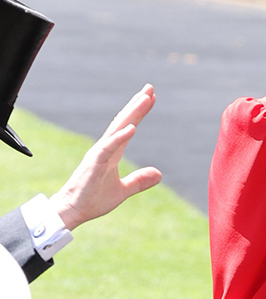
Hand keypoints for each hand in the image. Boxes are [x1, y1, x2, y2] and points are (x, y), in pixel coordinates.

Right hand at [50, 84, 161, 230]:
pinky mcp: (94, 164)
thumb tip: (159, 174)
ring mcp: (99, 154)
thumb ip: (139, 180)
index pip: (128, 127)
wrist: (73, 210)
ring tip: (144, 99)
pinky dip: (120, 137)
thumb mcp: (123, 190)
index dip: (139, 113)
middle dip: (137, 105)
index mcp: (112, 152)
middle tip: (150, 88)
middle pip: (123, 122)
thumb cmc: (93, 199)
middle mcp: (105, 148)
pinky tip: (132, 128)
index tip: (150, 98)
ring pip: (117, 129)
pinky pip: (108, 148)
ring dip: (131, 114)